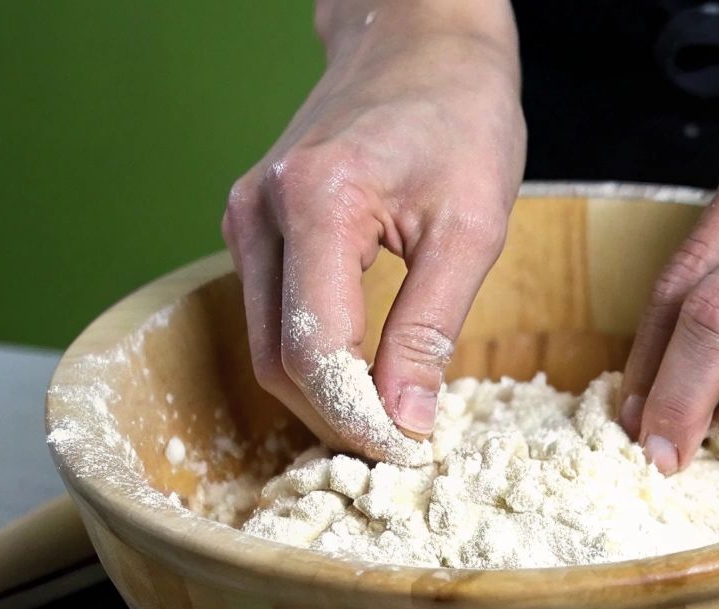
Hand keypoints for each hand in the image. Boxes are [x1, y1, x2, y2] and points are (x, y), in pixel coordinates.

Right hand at [222, 3, 523, 459]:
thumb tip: (409, 422)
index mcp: (316, 202)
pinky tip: (366, 379)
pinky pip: (272, 317)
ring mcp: (246, 219)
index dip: (359, 419)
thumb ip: (432, 328)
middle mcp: (260, 211)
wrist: (422, 43)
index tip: (410, 454)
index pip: (316, 351)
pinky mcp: (254, 228)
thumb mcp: (471, 227)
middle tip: (406, 451)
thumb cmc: (459, 117)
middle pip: (277, 361)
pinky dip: (314, 361)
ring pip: (266, 347)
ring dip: (323, 398)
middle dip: (339, 419)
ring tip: (392, 424)